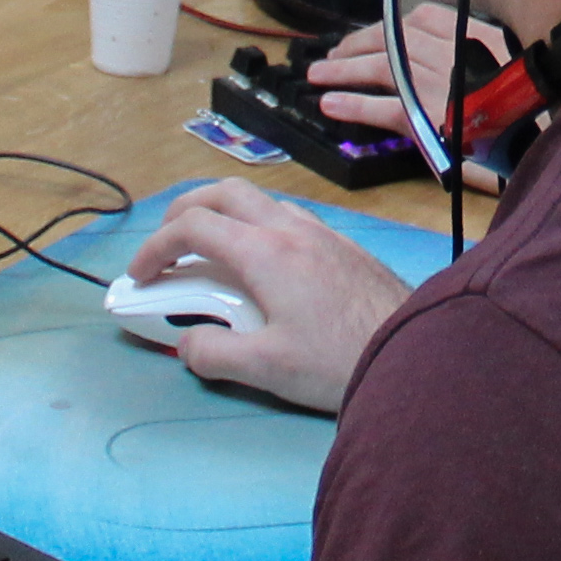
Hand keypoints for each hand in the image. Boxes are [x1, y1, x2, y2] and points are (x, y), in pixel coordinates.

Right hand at [130, 176, 415, 411]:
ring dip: (225, 216)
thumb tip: (188, 346)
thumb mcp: (266, 368)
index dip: (155, 247)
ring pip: (261, 201)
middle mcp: (292, 229)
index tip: (142, 277)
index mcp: (265, 252)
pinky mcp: (346, 247)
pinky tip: (265, 266)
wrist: (417, 353)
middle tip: (168, 246)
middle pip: (224, 192)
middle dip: (185, 211)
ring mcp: (323, 233)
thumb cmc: (340, 360)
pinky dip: (259, 227)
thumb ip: (214, 354)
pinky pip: (290, 218)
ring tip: (212, 255)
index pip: (193, 226)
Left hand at [303, 12, 506, 190]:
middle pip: (392, 40)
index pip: (421, 19)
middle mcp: (451, 52)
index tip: (370, 34)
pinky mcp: (425, 116)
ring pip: (379, 69)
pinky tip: (330, 105)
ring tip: (317, 75)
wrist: (530, 142)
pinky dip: (352, 106)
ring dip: (343, 71)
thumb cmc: (519, 105)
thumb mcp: (503, 63)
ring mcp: (436, 82)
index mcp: (473, 35)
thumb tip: (430, 39)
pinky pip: (380, 108)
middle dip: (357, 45)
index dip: (389, 26)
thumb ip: (472, 49)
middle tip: (333, 55)